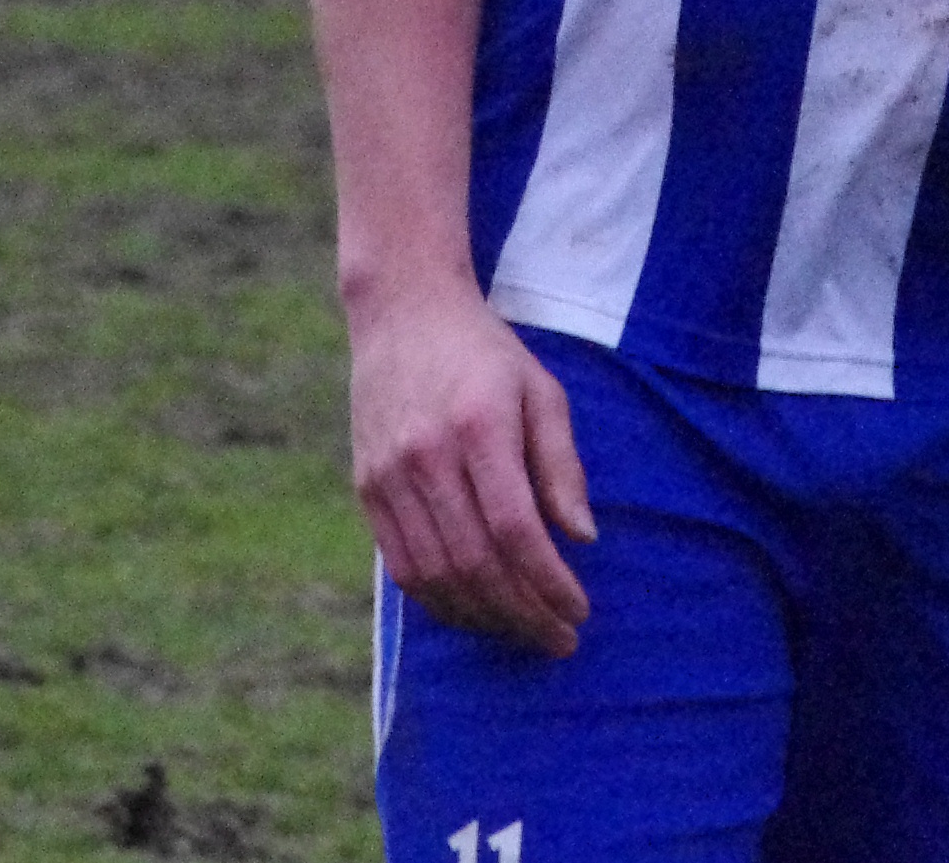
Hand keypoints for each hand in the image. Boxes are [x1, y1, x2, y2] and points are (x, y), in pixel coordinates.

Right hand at [347, 288, 594, 657]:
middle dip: (524, 614)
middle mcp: (426, 454)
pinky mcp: (367, 487)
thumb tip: (582, 538)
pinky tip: (475, 611)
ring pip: (435, 575)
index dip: (549, 583)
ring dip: (484, 618)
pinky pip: (402, 565)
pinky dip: (441, 601)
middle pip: (475, 562)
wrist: (402, 311)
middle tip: (560, 638)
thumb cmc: (485, 353)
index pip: (515, 529)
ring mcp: (389, 474)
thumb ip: (561, 464)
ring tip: (523, 632)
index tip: (579, 611)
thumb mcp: (540, 390)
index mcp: (477, 426)